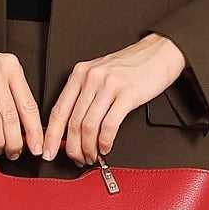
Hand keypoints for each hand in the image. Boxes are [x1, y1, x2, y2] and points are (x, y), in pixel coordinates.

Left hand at [41, 33, 187, 165]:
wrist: (159, 51)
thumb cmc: (130, 65)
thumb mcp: (99, 73)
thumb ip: (84, 94)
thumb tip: (71, 126)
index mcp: (80, 73)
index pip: (58, 110)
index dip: (51, 136)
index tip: (48, 151)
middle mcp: (91, 78)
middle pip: (73, 122)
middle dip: (72, 147)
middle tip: (77, 158)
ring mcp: (109, 85)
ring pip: (89, 126)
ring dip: (89, 148)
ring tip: (92, 156)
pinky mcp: (128, 93)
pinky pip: (109, 125)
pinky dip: (105, 142)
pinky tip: (106, 147)